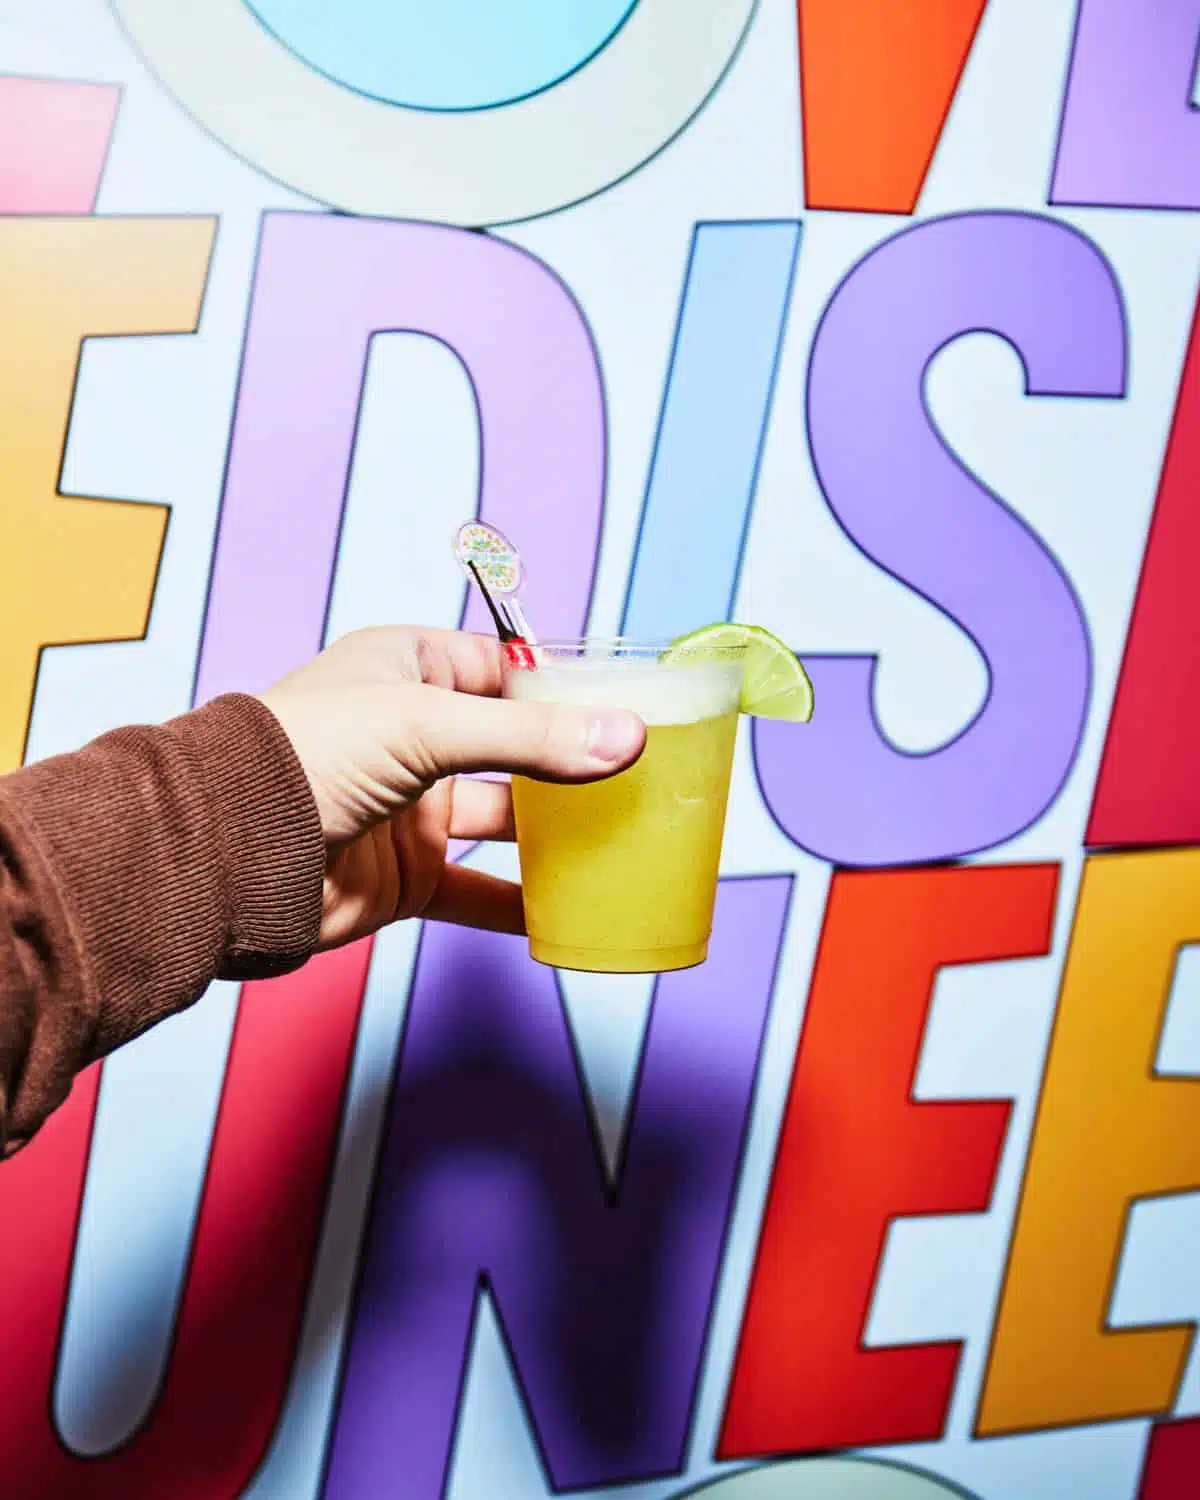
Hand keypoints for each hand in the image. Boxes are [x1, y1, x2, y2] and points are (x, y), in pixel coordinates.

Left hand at [258, 626, 645, 947]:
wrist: (227, 854)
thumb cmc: (303, 754)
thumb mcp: (426, 723)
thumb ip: (530, 737)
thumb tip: (623, 739)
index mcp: (410, 670)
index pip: (507, 670)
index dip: (565, 689)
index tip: (629, 709)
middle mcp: (414, 736)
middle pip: (515, 747)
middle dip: (572, 762)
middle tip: (639, 775)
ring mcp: (412, 808)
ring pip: (504, 819)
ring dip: (557, 834)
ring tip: (621, 840)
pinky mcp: (407, 875)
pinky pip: (478, 889)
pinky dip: (520, 903)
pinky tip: (568, 911)